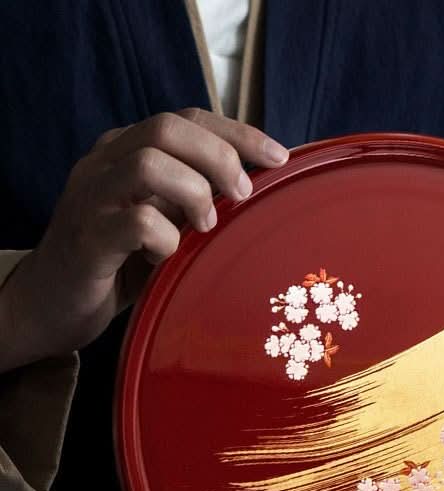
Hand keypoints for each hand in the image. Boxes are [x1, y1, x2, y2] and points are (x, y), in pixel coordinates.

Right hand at [0, 108, 288, 370]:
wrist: (52, 305)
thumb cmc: (119, 264)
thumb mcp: (163, 222)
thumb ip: (192, 200)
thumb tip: (253, 191)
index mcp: (127, 152)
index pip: (187, 120)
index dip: (238, 133)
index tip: (279, 157)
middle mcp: (106, 164)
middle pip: (168, 128)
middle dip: (220, 158)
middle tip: (241, 196)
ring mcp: (92, 198)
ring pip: (150, 164)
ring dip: (194, 194)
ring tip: (204, 228)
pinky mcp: (87, 239)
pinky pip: (137, 222)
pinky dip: (166, 240)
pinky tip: (166, 259)